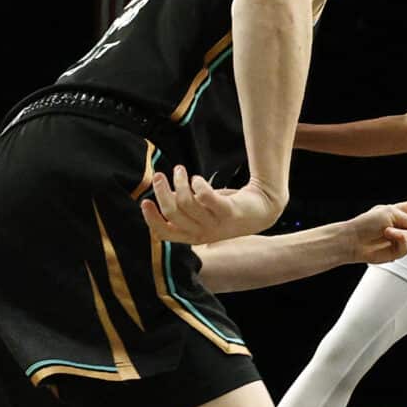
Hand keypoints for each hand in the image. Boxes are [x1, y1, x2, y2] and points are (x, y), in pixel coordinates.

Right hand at [140, 165, 278, 244]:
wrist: (261, 210)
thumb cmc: (225, 209)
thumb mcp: (201, 212)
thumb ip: (183, 207)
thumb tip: (162, 194)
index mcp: (192, 236)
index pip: (164, 232)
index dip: (151, 218)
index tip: (144, 200)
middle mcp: (202, 233)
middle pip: (172, 212)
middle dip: (161, 191)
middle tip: (159, 175)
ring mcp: (216, 224)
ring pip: (187, 202)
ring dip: (180, 182)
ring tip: (181, 170)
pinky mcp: (229, 212)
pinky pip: (206, 196)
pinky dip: (198, 184)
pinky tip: (198, 179)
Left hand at [344, 194, 406, 265]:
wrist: (354, 241)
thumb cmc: (367, 223)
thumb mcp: (390, 212)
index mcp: (401, 211)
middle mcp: (403, 225)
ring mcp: (401, 239)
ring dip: (400, 232)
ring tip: (386, 232)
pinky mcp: (398, 251)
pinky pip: (406, 245)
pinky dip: (398, 240)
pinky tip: (388, 238)